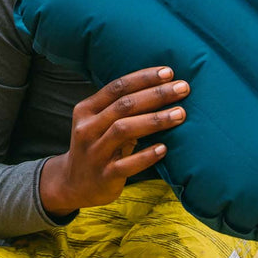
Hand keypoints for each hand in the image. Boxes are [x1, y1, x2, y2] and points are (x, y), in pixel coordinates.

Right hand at [39, 66, 188, 216]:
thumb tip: (161, 85)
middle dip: (156, 94)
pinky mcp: (104, 176)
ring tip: (180, 114)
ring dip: (155, 120)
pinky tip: (164, 148)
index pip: (117, 87)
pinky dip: (146, 156)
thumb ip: (120, 106)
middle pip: (123, 105)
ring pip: (124, 130)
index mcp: (86, 110)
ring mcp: (94, 153)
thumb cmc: (98, 146)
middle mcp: (87, 129)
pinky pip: (127, 165)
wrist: (74, 185)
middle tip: (183, 88)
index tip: (169, 72)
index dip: (144, 78)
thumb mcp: (99, 122)